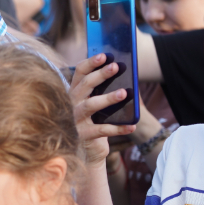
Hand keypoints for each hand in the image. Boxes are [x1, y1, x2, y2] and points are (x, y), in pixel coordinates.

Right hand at [71, 54, 137, 169]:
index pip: (80, 73)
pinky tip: (132, 126)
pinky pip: (102, 130)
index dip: (91, 63)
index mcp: (74, 92)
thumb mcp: (96, 103)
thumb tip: (124, 74)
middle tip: (116, 66)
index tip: (105, 55)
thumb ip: (102, 90)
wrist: (88, 149)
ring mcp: (75, 119)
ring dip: (108, 98)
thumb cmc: (95, 121)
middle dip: (101, 74)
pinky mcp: (83, 135)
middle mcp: (72, 103)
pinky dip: (118, 128)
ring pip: (91, 105)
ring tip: (125, 93)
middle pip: (85, 85)